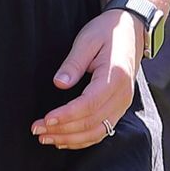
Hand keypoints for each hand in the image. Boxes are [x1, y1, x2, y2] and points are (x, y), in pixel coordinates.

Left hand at [33, 9, 142, 147]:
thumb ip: (74, 63)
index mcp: (115, 77)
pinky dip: (82, 139)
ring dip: (70, 139)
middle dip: (62, 130)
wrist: (132, 30)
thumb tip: (59, 84)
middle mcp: (122, 94)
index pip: (89, 104)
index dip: (67, 115)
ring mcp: (123, 104)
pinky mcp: (119, 108)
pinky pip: (102, 130)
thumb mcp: (87, 40)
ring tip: (45, 137)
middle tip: (37, 130)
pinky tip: (63, 140)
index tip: (46, 119)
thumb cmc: (107, 32)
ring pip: (97, 132)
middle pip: (92, 122)